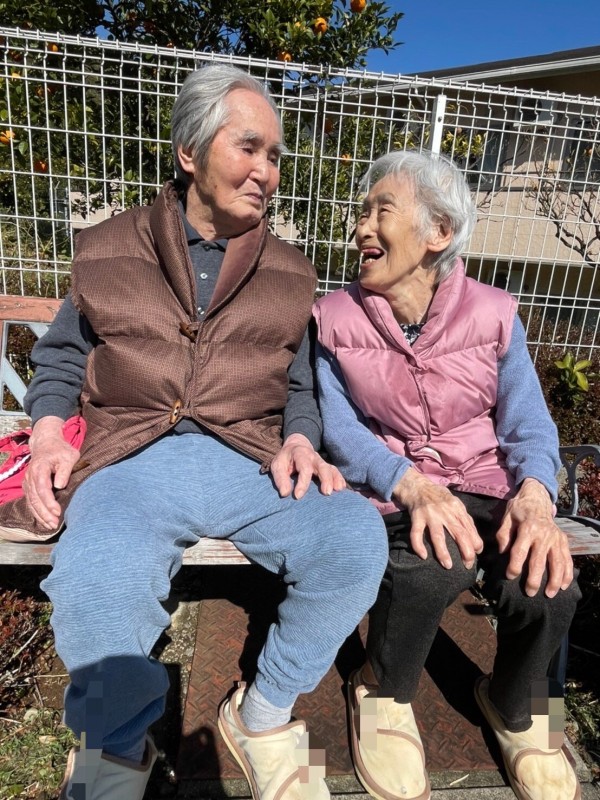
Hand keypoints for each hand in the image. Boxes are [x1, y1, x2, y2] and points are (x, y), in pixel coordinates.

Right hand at [22, 416, 79, 529]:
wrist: (46, 443)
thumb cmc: (60, 450)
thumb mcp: (69, 456)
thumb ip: (65, 470)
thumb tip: (60, 486)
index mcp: (40, 468)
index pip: (42, 488)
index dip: (49, 501)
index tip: (58, 511)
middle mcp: (30, 476)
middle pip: (35, 498)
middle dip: (44, 513)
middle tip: (55, 524)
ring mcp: (28, 481)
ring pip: (31, 502)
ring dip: (40, 515)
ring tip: (51, 526)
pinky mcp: (29, 486)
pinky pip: (30, 502)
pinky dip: (36, 512)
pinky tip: (44, 521)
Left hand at [270, 433, 345, 498]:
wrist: (296, 446)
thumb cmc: (285, 459)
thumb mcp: (277, 465)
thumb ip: (280, 479)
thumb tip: (285, 493)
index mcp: (300, 454)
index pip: (304, 468)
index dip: (302, 483)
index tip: (298, 496)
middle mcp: (313, 457)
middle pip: (322, 466)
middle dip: (326, 479)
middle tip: (326, 493)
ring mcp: (321, 462)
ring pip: (331, 469)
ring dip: (335, 479)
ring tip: (337, 491)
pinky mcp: (326, 467)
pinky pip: (335, 472)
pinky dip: (339, 479)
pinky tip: (341, 488)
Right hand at [393, 468, 482, 568]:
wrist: (418, 486)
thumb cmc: (439, 496)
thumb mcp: (455, 503)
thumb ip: (464, 518)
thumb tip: (475, 538)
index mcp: (457, 509)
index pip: (470, 529)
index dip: (476, 544)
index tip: (476, 554)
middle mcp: (445, 512)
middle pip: (459, 534)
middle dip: (465, 552)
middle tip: (467, 565)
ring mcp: (430, 515)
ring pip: (438, 536)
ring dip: (443, 552)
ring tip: (448, 565)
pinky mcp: (416, 517)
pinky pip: (416, 533)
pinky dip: (418, 546)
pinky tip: (423, 556)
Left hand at [496, 478, 572, 597]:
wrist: (537, 498)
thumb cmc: (519, 511)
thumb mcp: (506, 518)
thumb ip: (503, 535)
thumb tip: (502, 552)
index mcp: (527, 528)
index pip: (520, 551)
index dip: (514, 566)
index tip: (509, 576)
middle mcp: (543, 534)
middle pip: (539, 560)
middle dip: (534, 579)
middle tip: (529, 593)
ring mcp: (556, 538)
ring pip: (557, 562)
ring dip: (554, 580)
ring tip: (549, 594)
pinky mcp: (563, 540)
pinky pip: (567, 559)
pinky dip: (567, 573)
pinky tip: (564, 586)